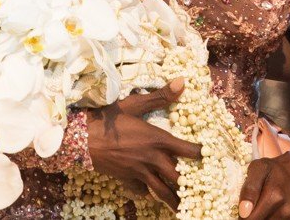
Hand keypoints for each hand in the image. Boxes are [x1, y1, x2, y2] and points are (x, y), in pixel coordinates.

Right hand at [86, 80, 202, 208]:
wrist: (82, 139)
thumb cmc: (108, 119)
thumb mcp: (134, 104)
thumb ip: (160, 96)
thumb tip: (182, 82)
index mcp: (157, 139)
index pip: (188, 150)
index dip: (201, 153)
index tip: (208, 155)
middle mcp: (152, 158)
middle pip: (178, 176)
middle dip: (191, 183)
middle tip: (202, 187)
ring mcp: (140, 172)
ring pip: (163, 190)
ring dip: (174, 198)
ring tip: (184, 206)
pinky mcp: (128, 179)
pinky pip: (142, 191)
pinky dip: (148, 193)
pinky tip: (150, 194)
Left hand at [238, 148, 289, 219]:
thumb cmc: (278, 168)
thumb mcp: (259, 168)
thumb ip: (249, 188)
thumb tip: (243, 211)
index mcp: (274, 197)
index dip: (242, 217)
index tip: (241, 210)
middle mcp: (285, 211)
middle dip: (252, 218)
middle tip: (250, 208)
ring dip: (263, 219)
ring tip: (261, 207)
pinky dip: (272, 218)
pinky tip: (270, 211)